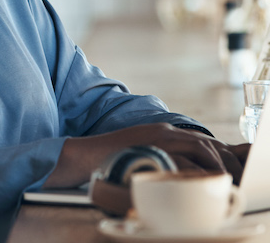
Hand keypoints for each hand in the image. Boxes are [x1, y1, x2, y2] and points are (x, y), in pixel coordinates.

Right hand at [45, 123, 250, 187]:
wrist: (89, 155)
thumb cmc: (114, 156)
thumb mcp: (142, 150)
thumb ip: (161, 153)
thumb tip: (180, 169)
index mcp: (162, 131)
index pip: (199, 139)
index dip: (216, 153)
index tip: (224, 168)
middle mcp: (164, 131)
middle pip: (204, 142)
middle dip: (221, 160)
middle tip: (226, 177)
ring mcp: (159, 139)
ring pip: (200, 149)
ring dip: (214, 166)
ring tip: (218, 181)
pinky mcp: (153, 151)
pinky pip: (185, 163)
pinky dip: (197, 174)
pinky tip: (200, 184)